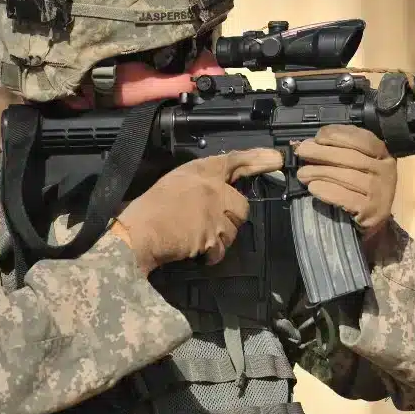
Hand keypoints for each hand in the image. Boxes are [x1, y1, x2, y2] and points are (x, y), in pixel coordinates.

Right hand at [113, 149, 282, 274]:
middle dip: (230, 217)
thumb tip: (218, 191)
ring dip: (220, 237)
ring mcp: (215, 212)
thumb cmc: (148, 209)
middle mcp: (213, 188)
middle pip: (241, 204)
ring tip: (195, 237)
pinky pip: (221, 249)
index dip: (257, 159)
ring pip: (233, 229)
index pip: (234, 161)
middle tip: (207, 224)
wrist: (139, 233)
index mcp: (200, 172)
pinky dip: (211, 254)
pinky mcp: (213, 235)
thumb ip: (199, 183)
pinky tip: (195, 251)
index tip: (275, 159)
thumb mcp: (175, 182)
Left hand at [294, 125, 397, 238]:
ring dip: (320, 172)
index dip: (339, 135)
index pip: (363, 139)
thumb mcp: (358, 163)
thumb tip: (311, 144)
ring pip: (348, 177)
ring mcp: (381, 191)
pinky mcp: (372, 211)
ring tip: (302, 173)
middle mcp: (386, 171)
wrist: (375, 218)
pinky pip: (346, 197)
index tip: (318, 137)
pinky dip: (327, 191)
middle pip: (352, 157)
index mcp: (382, 155)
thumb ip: (340, 149)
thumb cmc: (362, 187)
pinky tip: (313, 188)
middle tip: (302, 152)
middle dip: (323, 153)